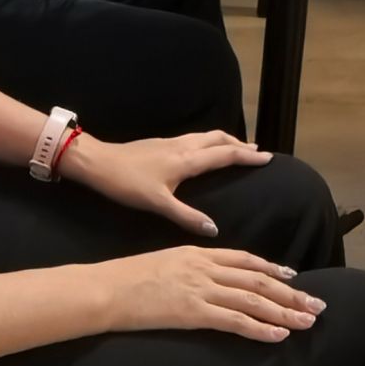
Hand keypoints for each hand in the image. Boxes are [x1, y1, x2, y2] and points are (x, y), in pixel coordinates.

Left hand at [64, 131, 271, 235]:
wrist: (97, 162)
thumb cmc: (127, 183)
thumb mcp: (157, 204)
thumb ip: (186, 216)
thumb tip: (214, 229)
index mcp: (187, 160)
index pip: (225, 154)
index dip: (248, 156)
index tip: (267, 157)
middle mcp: (184, 146)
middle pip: (220, 139)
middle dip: (240, 144)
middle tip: (257, 151)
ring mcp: (172, 142)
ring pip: (207, 136)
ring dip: (225, 140)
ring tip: (237, 148)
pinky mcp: (161, 143)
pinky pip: (195, 138)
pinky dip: (210, 142)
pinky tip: (204, 151)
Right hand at [105, 246, 327, 342]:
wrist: (106, 288)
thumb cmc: (126, 278)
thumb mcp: (163, 262)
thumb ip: (188, 267)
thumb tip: (201, 278)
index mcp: (199, 253)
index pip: (245, 260)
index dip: (272, 268)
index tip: (293, 275)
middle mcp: (207, 267)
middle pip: (259, 280)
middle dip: (291, 292)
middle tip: (316, 304)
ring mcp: (202, 289)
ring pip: (254, 300)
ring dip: (285, 311)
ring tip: (308, 321)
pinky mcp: (194, 312)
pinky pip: (235, 320)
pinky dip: (261, 328)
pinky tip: (279, 334)